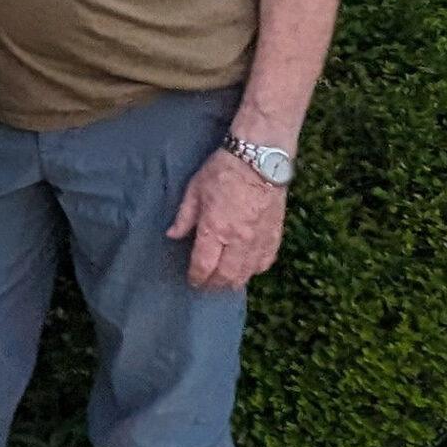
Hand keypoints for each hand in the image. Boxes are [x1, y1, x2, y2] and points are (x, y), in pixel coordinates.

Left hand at [168, 148, 287, 291]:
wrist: (259, 160)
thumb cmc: (222, 171)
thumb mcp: (194, 189)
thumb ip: (184, 216)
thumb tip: (172, 235)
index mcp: (215, 228)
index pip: (204, 265)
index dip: (197, 277)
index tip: (192, 280)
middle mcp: (238, 240)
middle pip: (226, 276)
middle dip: (214, 285)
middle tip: (206, 285)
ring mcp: (259, 240)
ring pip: (247, 274)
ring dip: (234, 282)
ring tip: (224, 282)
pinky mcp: (275, 236)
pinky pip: (265, 263)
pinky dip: (254, 271)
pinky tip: (246, 270)